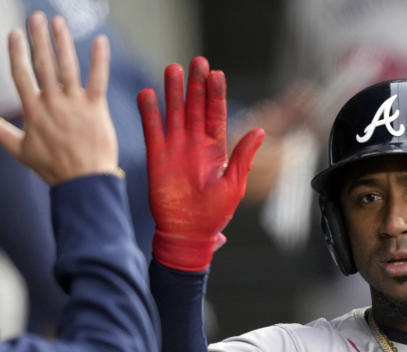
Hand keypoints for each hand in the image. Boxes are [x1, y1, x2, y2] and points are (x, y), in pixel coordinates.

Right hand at [0, 12, 117, 184]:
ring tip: (58, 21)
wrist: (84, 183)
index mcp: (33, 112)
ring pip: (67, 67)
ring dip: (62, 42)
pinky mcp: (96, 109)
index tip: (14, 33)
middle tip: (37, 17)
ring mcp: (75, 105)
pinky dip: (99, 60)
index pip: (21, 75)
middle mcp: (52, 104)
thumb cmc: (53, 168)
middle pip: (43, 64)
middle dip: (39, 39)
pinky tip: (100, 41)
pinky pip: (98, 79)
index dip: (16, 53)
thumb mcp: (21, 150)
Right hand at [139, 57, 264, 270]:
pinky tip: (147, 94)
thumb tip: (259, 130)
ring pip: (174, 113)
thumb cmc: (214, 214)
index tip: (217, 74)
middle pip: (195, 107)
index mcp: (216, 149)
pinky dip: (149, 113)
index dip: (216, 94)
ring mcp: (175, 149)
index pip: (216, 114)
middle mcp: (195, 144)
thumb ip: (243, 156)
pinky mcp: (157, 158)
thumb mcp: (234, 185)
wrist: (188, 234)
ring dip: (173, 92)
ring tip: (172, 69)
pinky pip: (152, 131)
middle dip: (196, 85)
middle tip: (197, 61)